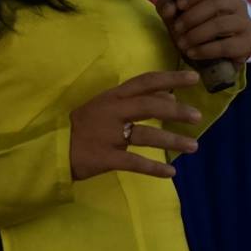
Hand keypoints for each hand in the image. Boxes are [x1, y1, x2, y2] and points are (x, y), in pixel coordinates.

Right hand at [69, 70, 204, 180]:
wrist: (52, 147)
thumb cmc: (83, 125)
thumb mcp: (106, 106)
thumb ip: (136, 100)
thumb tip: (169, 96)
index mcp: (113, 96)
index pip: (145, 82)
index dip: (170, 78)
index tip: (193, 78)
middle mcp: (113, 112)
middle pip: (149, 106)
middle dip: (176, 111)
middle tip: (198, 116)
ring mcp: (109, 135)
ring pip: (146, 135)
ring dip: (172, 141)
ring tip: (193, 146)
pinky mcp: (105, 157)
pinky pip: (135, 162)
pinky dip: (154, 167)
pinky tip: (171, 172)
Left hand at [157, 0, 250, 65]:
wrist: (213, 59)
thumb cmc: (194, 30)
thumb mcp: (177, 17)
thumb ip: (168, 7)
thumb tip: (170, 8)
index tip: (179, 5)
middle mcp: (237, 4)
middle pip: (216, 2)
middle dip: (192, 17)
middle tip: (177, 29)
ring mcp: (245, 23)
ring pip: (221, 24)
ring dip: (197, 34)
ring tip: (182, 44)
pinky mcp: (248, 43)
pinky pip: (226, 45)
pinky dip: (205, 50)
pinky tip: (192, 53)